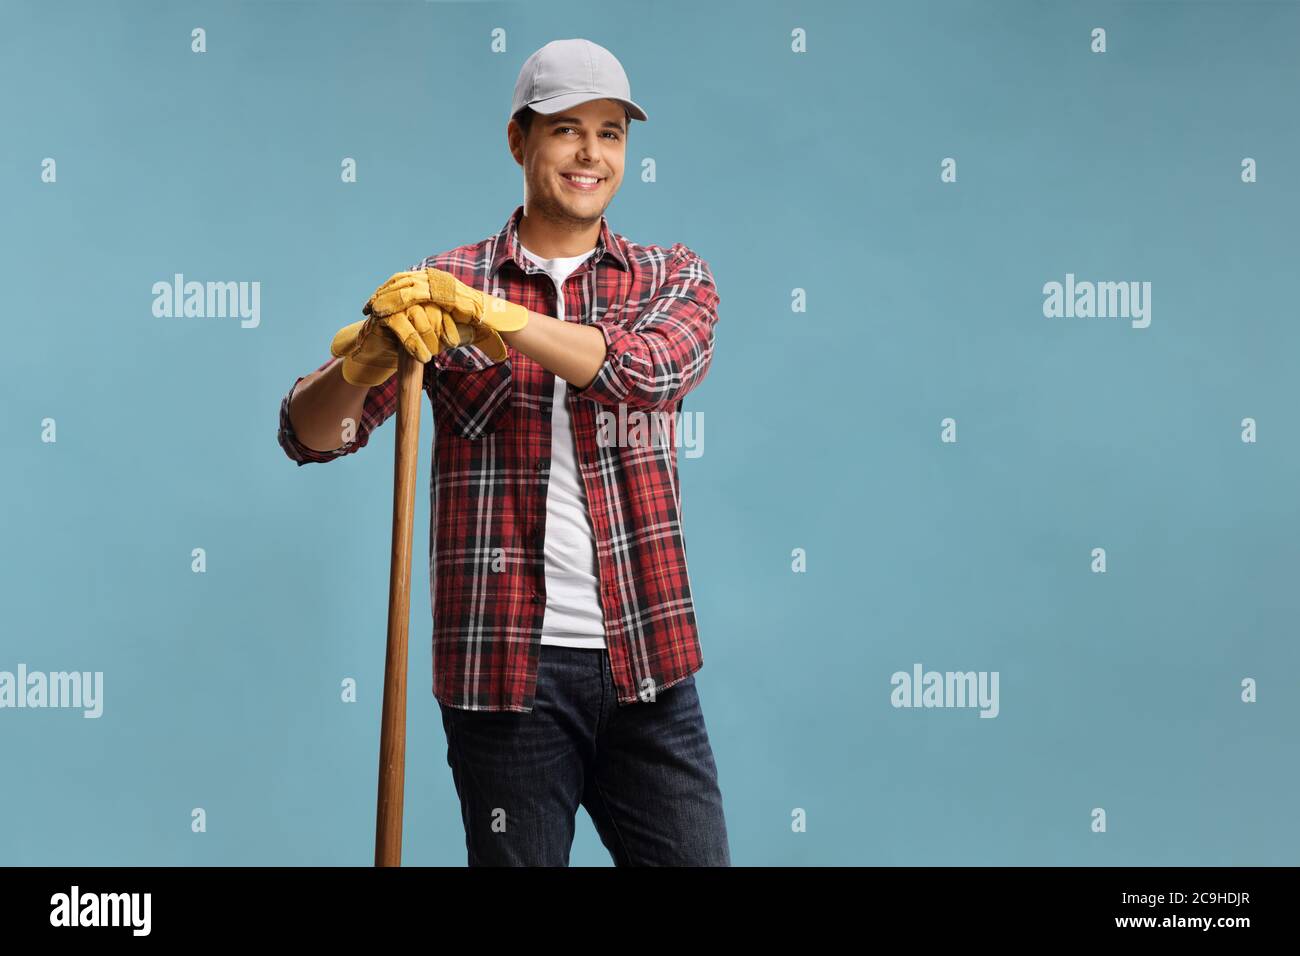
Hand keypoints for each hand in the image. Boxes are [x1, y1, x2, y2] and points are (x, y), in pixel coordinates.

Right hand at [329, 304, 475, 385]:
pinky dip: (413, 342)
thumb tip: (478, 335)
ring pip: (419, 315)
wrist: (377, 352)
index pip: (443, 304)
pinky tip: (421, 357)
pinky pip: (401, 325)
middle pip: (433, 307)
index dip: (451, 322)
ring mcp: (396, 303)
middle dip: (441, 329)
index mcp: (424, 296)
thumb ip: (452, 333)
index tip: (455, 342)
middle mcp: (411, 295)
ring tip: (431, 356)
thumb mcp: (433, 338)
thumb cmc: (408, 345)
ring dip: (428, 337)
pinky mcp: (383, 314)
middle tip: (447, 346)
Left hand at [363, 267, 529, 333]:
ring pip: (402, 285)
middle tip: (368, 306)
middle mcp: (434, 276)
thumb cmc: (475, 321)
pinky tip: (383, 311)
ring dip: (384, 297)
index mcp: (435, 280)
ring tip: (371, 309)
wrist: (494, 319)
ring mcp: (437, 281)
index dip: (389, 291)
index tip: (375, 303)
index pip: (406, 280)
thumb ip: (436, 312)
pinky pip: (411, 294)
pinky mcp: (439, 290)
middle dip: (382, 293)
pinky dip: (395, 301)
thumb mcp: (450, 314)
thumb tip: (422, 320)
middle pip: (400, 280)